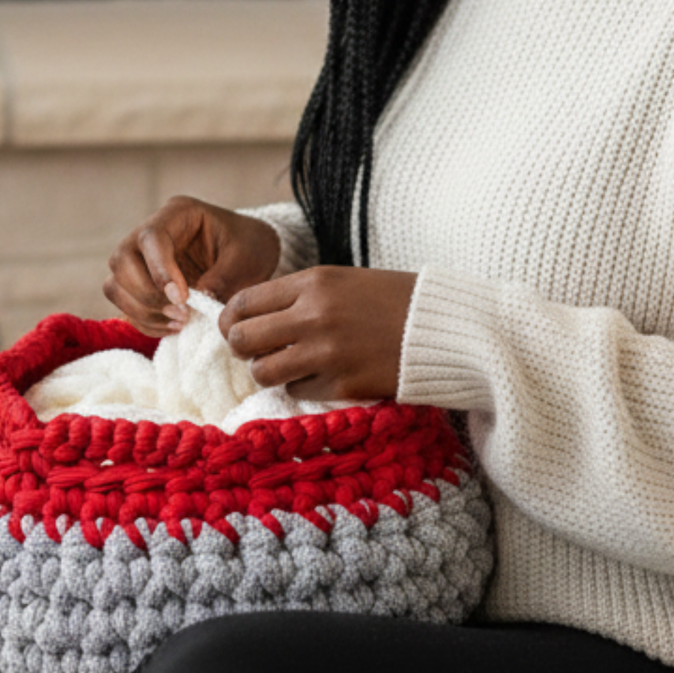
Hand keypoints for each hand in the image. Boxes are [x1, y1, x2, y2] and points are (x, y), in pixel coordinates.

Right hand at [103, 196, 280, 335]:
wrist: (250, 254)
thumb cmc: (249, 247)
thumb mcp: (247, 257)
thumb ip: (224, 276)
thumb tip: (197, 298)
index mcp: (179, 213)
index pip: (151, 237)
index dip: (159, 270)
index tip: (182, 299)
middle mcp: (151, 233)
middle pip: (122, 260)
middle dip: (146, 294)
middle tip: (181, 313)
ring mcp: (141, 258)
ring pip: (116, 285)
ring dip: (142, 310)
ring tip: (180, 322)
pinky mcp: (142, 283)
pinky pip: (127, 305)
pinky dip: (146, 322)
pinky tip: (174, 327)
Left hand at [220, 266, 417, 401]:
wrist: (442, 326)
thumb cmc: (391, 299)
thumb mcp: (340, 281)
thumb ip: (296, 297)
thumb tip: (249, 318)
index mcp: (313, 282)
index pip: (244, 303)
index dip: (231, 319)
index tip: (236, 327)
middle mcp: (314, 316)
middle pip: (243, 340)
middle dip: (242, 347)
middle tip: (254, 350)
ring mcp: (327, 354)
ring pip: (263, 372)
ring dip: (268, 371)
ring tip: (286, 365)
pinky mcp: (342, 386)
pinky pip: (297, 391)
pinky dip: (301, 385)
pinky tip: (322, 374)